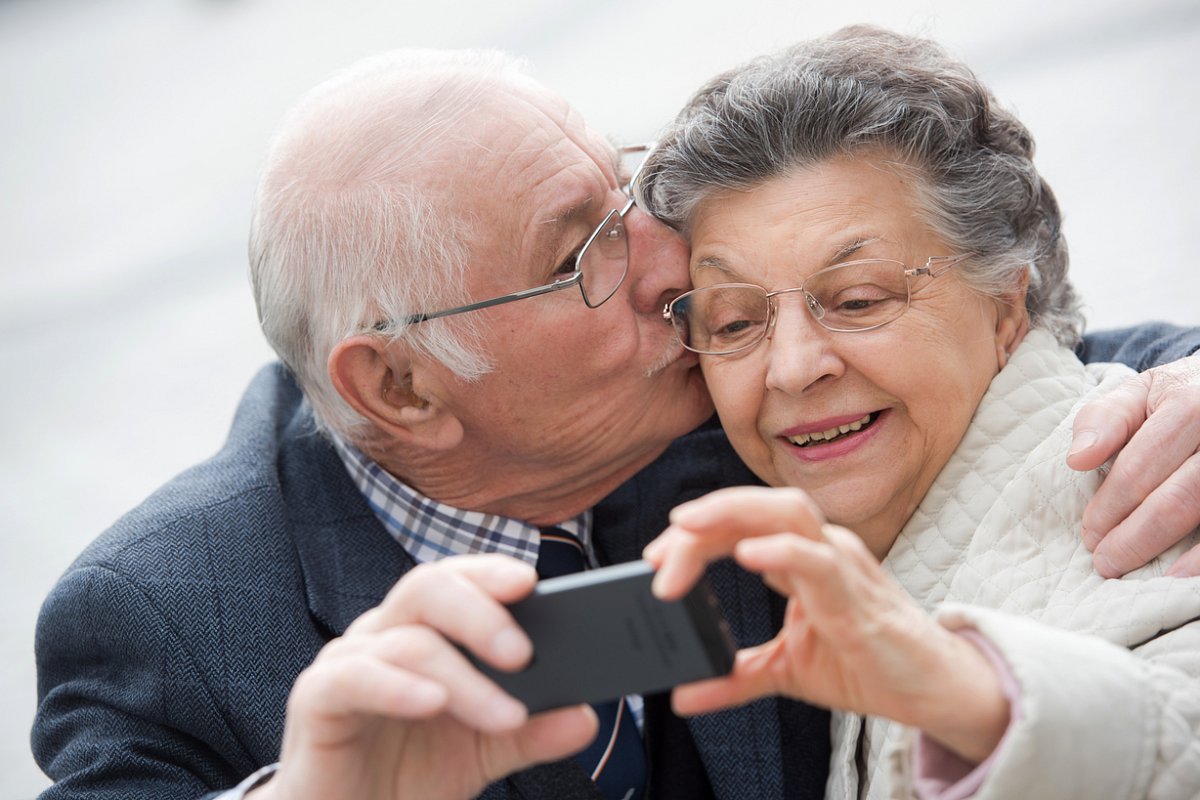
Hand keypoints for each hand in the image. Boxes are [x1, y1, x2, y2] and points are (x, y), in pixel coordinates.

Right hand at [252, 555, 596, 799]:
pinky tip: (432, 703)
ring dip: (464, 677)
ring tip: (506, 714)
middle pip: (428, 587)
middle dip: (481, 613)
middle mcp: (384, 632)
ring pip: (407, 641)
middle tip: (525, 654)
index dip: (491, 571)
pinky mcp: (316, 700)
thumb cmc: (408, 773)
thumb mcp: (484, 751)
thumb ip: (531, 731)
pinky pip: (353, 678)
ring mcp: (347, 662)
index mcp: (425, 630)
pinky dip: (397, 688)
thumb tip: (585, 716)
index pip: (458, 578)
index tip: (533, 582)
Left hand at [644, 487, 1008, 763]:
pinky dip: (781, 552)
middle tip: (659, 547)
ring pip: (787, 513)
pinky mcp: (859, 596)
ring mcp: (842, 564)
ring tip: (687, 528)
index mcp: (800, 556)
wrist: (931, 691)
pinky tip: (748, 555)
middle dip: (704, 516)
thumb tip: (682, 695)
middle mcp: (820, 547)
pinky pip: (820, 560)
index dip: (694, 534)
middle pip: (757, 505)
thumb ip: (735, 676)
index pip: (739, 525)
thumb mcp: (785, 671)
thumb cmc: (865, 664)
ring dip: (731, 516)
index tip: (654, 558)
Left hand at [1068, 353, 1199, 576]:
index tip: (1089, 535)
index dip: (1112, 504)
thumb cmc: (1179, 398)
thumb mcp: (1140, 394)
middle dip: (1137, 536)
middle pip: (1180, 496)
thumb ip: (1105, 419)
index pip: (1142, 463)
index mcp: (1190, 403)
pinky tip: (1186, 578)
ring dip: (1179, 555)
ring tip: (1146, 580)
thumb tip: (1078, 459)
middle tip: (1106, 564)